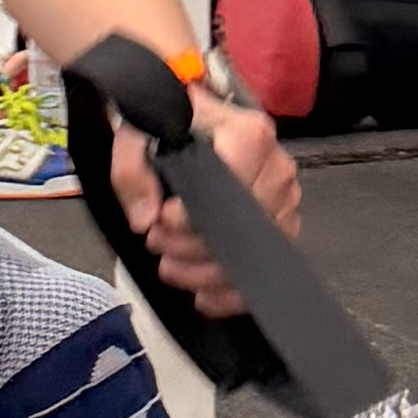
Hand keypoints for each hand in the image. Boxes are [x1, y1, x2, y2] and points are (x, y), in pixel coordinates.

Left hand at [109, 85, 295, 317]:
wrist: (193, 121)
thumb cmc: (171, 124)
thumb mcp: (138, 133)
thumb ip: (133, 171)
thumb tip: (145, 220)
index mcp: (248, 134)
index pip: (228, 183)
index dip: (191, 212)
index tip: (161, 220)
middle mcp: (276, 167)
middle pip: (241, 223)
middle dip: (191, 244)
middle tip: (156, 241)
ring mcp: (285, 199)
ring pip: (254, 251)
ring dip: (206, 271)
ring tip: (170, 265)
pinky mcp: (283, 224)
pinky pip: (266, 266)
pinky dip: (234, 290)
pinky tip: (204, 295)